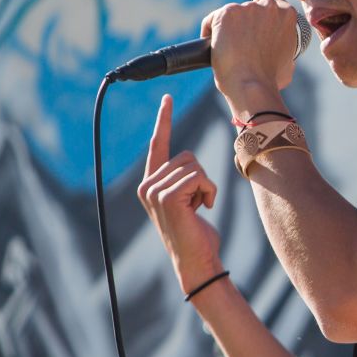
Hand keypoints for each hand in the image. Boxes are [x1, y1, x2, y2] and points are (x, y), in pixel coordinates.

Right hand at [137, 94, 223, 296]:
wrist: (196, 258)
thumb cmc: (197, 231)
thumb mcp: (189, 199)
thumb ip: (185, 179)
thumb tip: (192, 163)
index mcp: (151, 182)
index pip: (159, 144)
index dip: (164, 120)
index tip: (166, 98)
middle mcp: (147, 184)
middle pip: (187, 155)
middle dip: (202, 178)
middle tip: (197, 203)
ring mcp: (154, 190)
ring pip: (195, 166)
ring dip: (206, 186)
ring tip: (198, 207)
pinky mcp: (166, 196)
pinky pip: (199, 177)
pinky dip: (209, 192)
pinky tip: (202, 209)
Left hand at [202, 0, 300, 99]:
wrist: (252, 84)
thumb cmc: (270, 78)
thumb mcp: (288, 61)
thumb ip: (284, 48)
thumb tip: (280, 55)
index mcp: (287, 14)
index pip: (270, 1)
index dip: (260, 16)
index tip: (255, 30)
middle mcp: (268, 6)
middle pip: (249, 7)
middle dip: (244, 22)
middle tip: (240, 42)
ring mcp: (246, 8)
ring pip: (231, 14)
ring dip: (227, 27)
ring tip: (225, 48)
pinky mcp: (225, 14)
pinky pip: (212, 19)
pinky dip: (210, 32)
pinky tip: (212, 46)